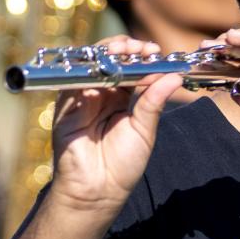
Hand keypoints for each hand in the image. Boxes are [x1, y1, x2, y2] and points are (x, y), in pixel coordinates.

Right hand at [46, 37, 181, 217]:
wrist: (97, 191)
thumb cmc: (123, 165)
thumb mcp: (144, 130)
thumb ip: (154, 101)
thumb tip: (174, 76)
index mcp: (122, 100)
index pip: (130, 69)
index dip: (140, 57)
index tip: (154, 51)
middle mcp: (101, 95)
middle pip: (110, 61)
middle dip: (124, 49)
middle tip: (139, 47)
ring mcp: (82, 99)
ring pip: (91, 65)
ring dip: (106, 53)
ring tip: (124, 49)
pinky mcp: (65, 107)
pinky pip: (73, 80)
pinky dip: (88, 69)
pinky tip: (104, 67)